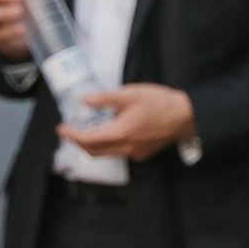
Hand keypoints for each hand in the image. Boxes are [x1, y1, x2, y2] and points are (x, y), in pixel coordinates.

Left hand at [59, 82, 197, 161]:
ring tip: (87, 129)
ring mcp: (134, 153)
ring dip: (93, 144)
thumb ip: (106, 98)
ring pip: (106, 153)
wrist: (186, 116)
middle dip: (78, 142)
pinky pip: (119, 152)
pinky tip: (110, 131)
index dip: (72, 135)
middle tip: (70, 130)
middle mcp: (126, 148)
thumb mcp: (131, 93)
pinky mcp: (142, 153)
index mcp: (121, 133)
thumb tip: (86, 100)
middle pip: (93, 151)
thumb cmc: (161, 103)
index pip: (88, 139)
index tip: (61, 129)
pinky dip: (108, 145)